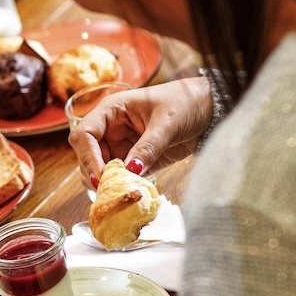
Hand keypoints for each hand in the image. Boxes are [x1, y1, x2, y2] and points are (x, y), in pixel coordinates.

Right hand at [67, 77, 211, 188]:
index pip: (85, 134)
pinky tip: (129, 192)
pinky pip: (119, 176)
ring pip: (99, 168)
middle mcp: (110, 128)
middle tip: (109, 189)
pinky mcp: (133, 160)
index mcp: (111, 110)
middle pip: (86, 154)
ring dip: (105, 182)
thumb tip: (130, 171)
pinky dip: (120, 186)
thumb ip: (148, 147)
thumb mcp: (167, 124)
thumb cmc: (187, 103)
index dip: (87, 155)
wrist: (210, 110)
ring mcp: (120, 145)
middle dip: (94, 172)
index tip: (101, 175)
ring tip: (119, 192)